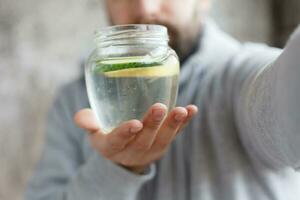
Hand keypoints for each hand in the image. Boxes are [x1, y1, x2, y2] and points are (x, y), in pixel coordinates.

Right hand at [74, 103, 197, 173]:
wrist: (125, 154)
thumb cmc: (108, 136)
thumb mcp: (94, 133)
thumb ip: (88, 122)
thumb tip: (80, 117)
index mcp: (112, 147)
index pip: (118, 141)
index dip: (125, 133)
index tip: (134, 124)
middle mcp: (133, 151)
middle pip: (144, 140)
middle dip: (152, 124)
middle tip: (159, 107)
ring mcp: (151, 149)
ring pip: (163, 138)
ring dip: (173, 125)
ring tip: (182, 110)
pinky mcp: (163, 143)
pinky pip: (175, 133)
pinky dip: (185, 123)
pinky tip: (192, 110)